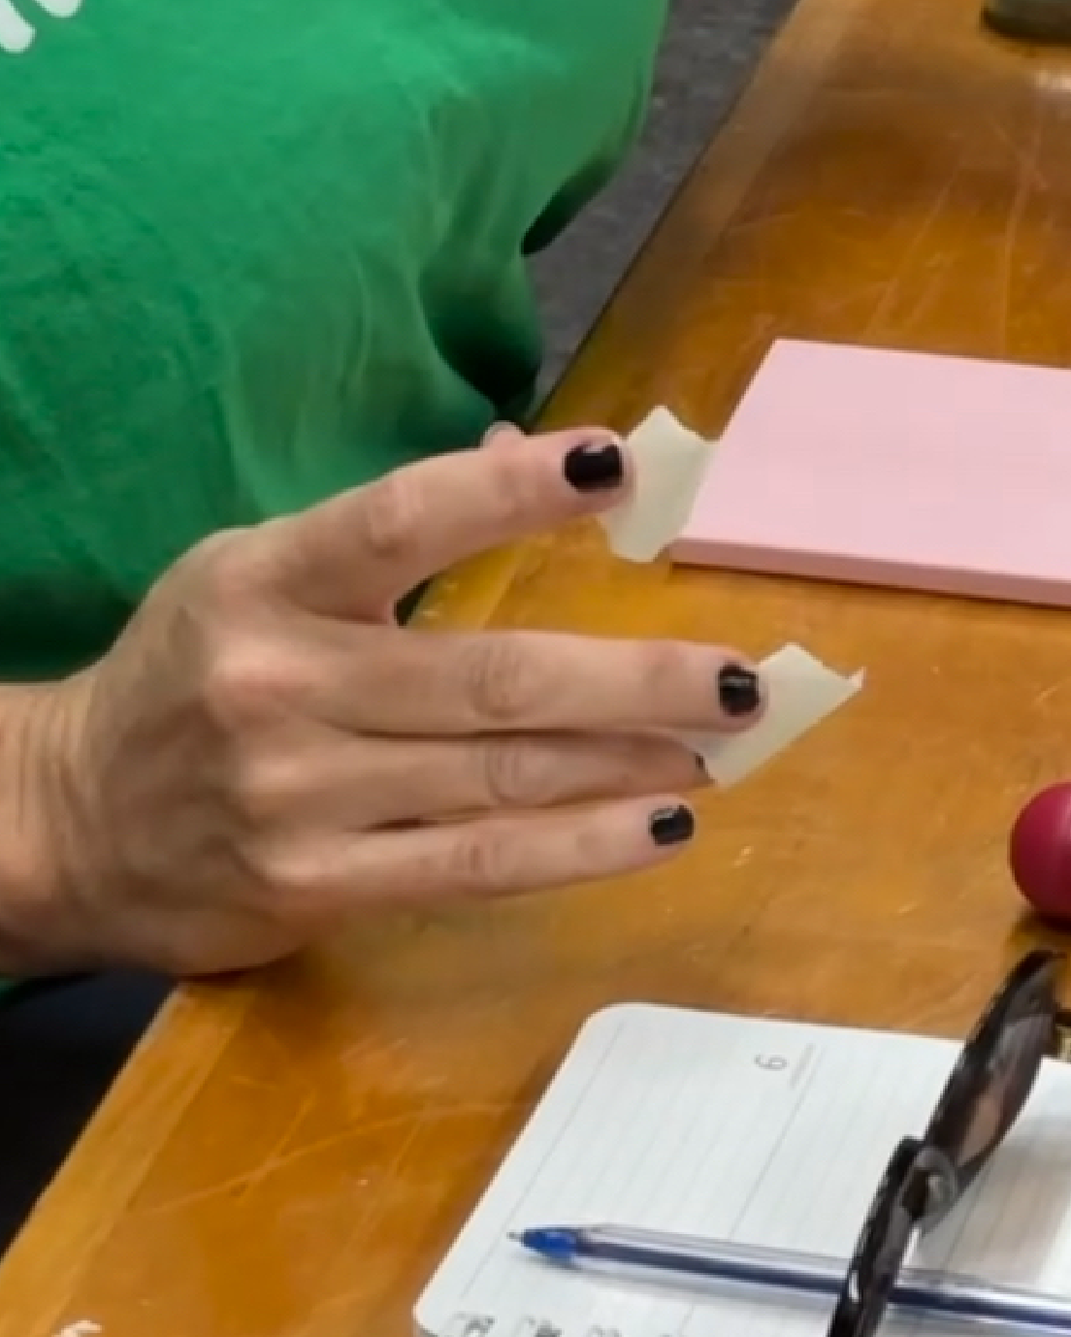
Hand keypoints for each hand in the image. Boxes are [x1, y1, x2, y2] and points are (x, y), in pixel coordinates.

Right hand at [0, 429, 766, 977]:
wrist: (64, 822)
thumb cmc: (197, 674)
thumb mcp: (262, 570)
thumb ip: (395, 529)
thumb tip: (538, 449)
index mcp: (266, 579)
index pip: (402, 520)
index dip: (512, 491)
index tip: (621, 464)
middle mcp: (279, 683)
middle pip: (490, 675)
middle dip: (633, 677)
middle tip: (738, 677)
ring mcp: (295, 795)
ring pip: (499, 776)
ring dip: (630, 761)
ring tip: (723, 743)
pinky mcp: (311, 887)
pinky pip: (473, 868)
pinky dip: (580, 847)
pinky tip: (661, 826)